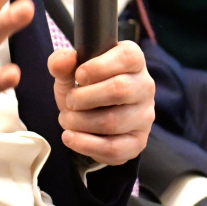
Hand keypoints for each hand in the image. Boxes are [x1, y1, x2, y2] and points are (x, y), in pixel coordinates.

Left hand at [47, 41, 154, 164]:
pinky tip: (70, 137)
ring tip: (66, 119)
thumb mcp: (70, 71)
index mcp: (133, 60)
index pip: (127, 57)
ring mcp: (144, 116)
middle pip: (120, 90)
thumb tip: (64, 60)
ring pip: (113, 121)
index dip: (98, 67)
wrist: (90, 115)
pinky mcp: (138, 142)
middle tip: (69, 101)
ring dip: (81, 122)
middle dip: (84, 97)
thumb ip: (62, 61)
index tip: (78, 76)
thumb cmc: (85, 87)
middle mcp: (145, 86)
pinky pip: (113, 148)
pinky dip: (86, 144)